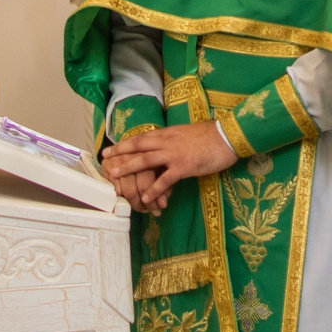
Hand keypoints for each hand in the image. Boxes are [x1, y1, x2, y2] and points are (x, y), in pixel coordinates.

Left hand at [101, 122, 236, 213]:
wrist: (227, 137)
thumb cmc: (209, 136)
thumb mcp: (186, 134)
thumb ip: (172, 140)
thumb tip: (161, 147)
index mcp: (167, 133)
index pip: (141, 137)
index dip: (125, 143)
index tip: (112, 147)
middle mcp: (167, 141)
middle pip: (138, 146)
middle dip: (119, 153)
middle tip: (104, 159)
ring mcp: (174, 154)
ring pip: (145, 161)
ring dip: (128, 168)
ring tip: (115, 176)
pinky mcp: (184, 166)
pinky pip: (164, 180)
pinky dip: (153, 189)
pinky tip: (146, 198)